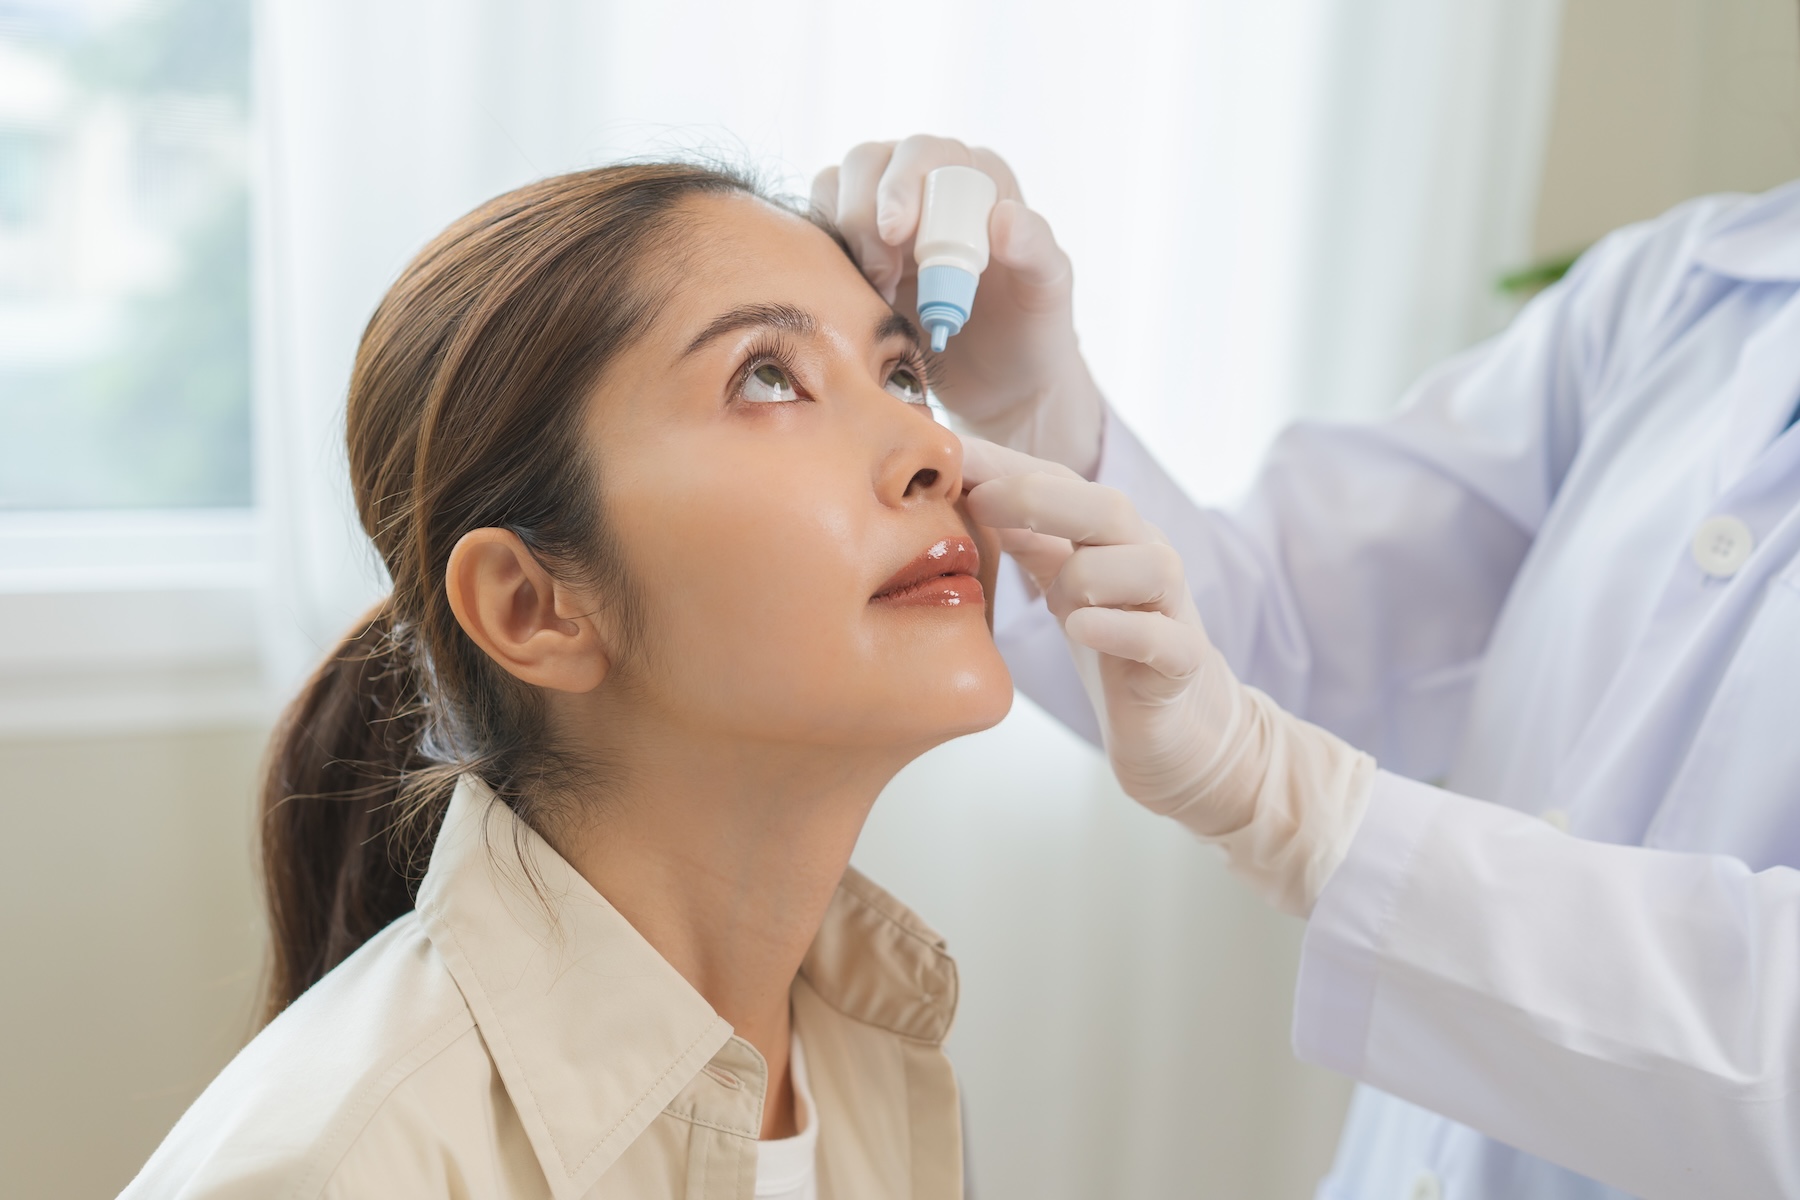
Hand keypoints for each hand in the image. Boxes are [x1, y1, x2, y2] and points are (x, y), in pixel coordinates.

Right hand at [814, 136, 1104, 475]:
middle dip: (864, 214)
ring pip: (836, 188)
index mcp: (978, 178)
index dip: (903, 184)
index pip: (927, 154)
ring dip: (845, 236)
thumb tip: (1003, 216)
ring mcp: (886, 215)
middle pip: (870, 162)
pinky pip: (821, 228)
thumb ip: (1036, 250)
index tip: (896, 234)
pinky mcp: (857, 249)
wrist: (1001, 382)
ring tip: (876, 291)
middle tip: (881, 275)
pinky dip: (825, 254)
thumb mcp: (1048, 293)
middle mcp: (927, 184)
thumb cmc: (1031, 332)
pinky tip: (854, 294)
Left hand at [961, 437, 1375, 915]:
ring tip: (1055, 605)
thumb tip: (971, 488)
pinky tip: (1082, 629)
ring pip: (1144, 564)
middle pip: (1107, 507)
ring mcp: (1170, 607)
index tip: (950, 454)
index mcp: (1109, 535)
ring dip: (1087, 576)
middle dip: (1040, 498)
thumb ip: (1028, 537)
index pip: (1060, 481)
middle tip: (981, 502)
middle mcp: (1145, 555)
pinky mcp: (1182, 662)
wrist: (1176, 723)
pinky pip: (1159, 635)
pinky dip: (1119, 628)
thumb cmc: (1112, 639)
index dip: (1005, 466)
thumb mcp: (1062, 581)